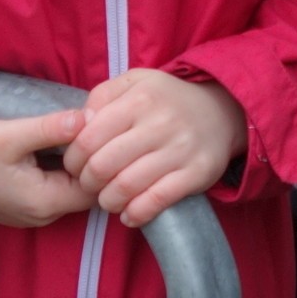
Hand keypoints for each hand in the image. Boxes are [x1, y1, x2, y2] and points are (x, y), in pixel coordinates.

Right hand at [0, 112, 94, 227]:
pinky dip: (58, 171)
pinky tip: (54, 145)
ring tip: (75, 132)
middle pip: (85, 191)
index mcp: (44, 203)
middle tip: (94, 127)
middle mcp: (41, 217)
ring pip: (69, 191)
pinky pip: (51, 191)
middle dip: (92, 161)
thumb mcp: (11, 134)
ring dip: (74, 165)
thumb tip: (90, 118)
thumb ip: (52, 128)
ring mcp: (29, 216)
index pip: (96, 187)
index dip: (104, 160)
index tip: (103, 131)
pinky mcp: (19, 207)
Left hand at [63, 69, 247, 227]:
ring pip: (126, 186)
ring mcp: (181, 149)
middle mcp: (160, 123)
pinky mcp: (197, 173)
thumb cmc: (167, 100)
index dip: (74, 159)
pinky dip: (136, 214)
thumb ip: (103, 95)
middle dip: (88, 182)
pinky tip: (129, 215)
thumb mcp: (136, 82)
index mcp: (140, 99)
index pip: (88, 138)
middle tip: (90, 185)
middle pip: (103, 165)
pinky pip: (157, 201)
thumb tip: (81, 122)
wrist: (222, 111)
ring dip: (108, 201)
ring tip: (108, 199)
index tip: (76, 166)